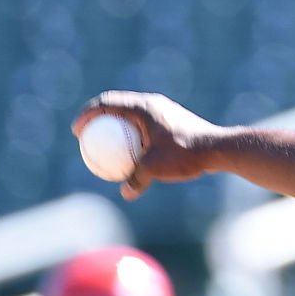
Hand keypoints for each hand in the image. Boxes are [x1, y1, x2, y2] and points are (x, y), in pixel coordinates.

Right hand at [72, 91, 223, 199]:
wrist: (218, 148)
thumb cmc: (185, 153)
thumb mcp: (155, 167)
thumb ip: (135, 178)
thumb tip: (126, 192)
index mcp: (143, 106)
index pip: (106, 103)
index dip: (87, 114)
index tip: (77, 132)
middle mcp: (153, 104)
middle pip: (116, 105)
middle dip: (97, 118)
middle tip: (85, 137)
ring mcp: (163, 111)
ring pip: (131, 116)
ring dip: (115, 126)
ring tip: (104, 146)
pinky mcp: (171, 121)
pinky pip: (144, 125)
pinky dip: (131, 135)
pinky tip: (130, 155)